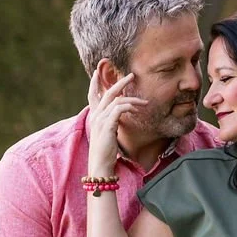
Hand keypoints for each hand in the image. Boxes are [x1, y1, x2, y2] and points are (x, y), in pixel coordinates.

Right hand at [86, 62, 146, 177]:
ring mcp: (100, 120)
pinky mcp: (107, 125)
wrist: (100, 164)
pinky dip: (129, 107)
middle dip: (120, 82)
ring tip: (145, 102)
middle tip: (131, 75)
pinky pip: (119, 109)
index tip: (97, 72)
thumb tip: (121, 113)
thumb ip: (111, 121)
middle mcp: (96, 116)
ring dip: (133, 99)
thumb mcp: (108, 132)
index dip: (94, 84)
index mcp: (94, 117)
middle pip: (107, 93)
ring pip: (116, 100)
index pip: (92, 96)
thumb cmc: (106, 151)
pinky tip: (137, 109)